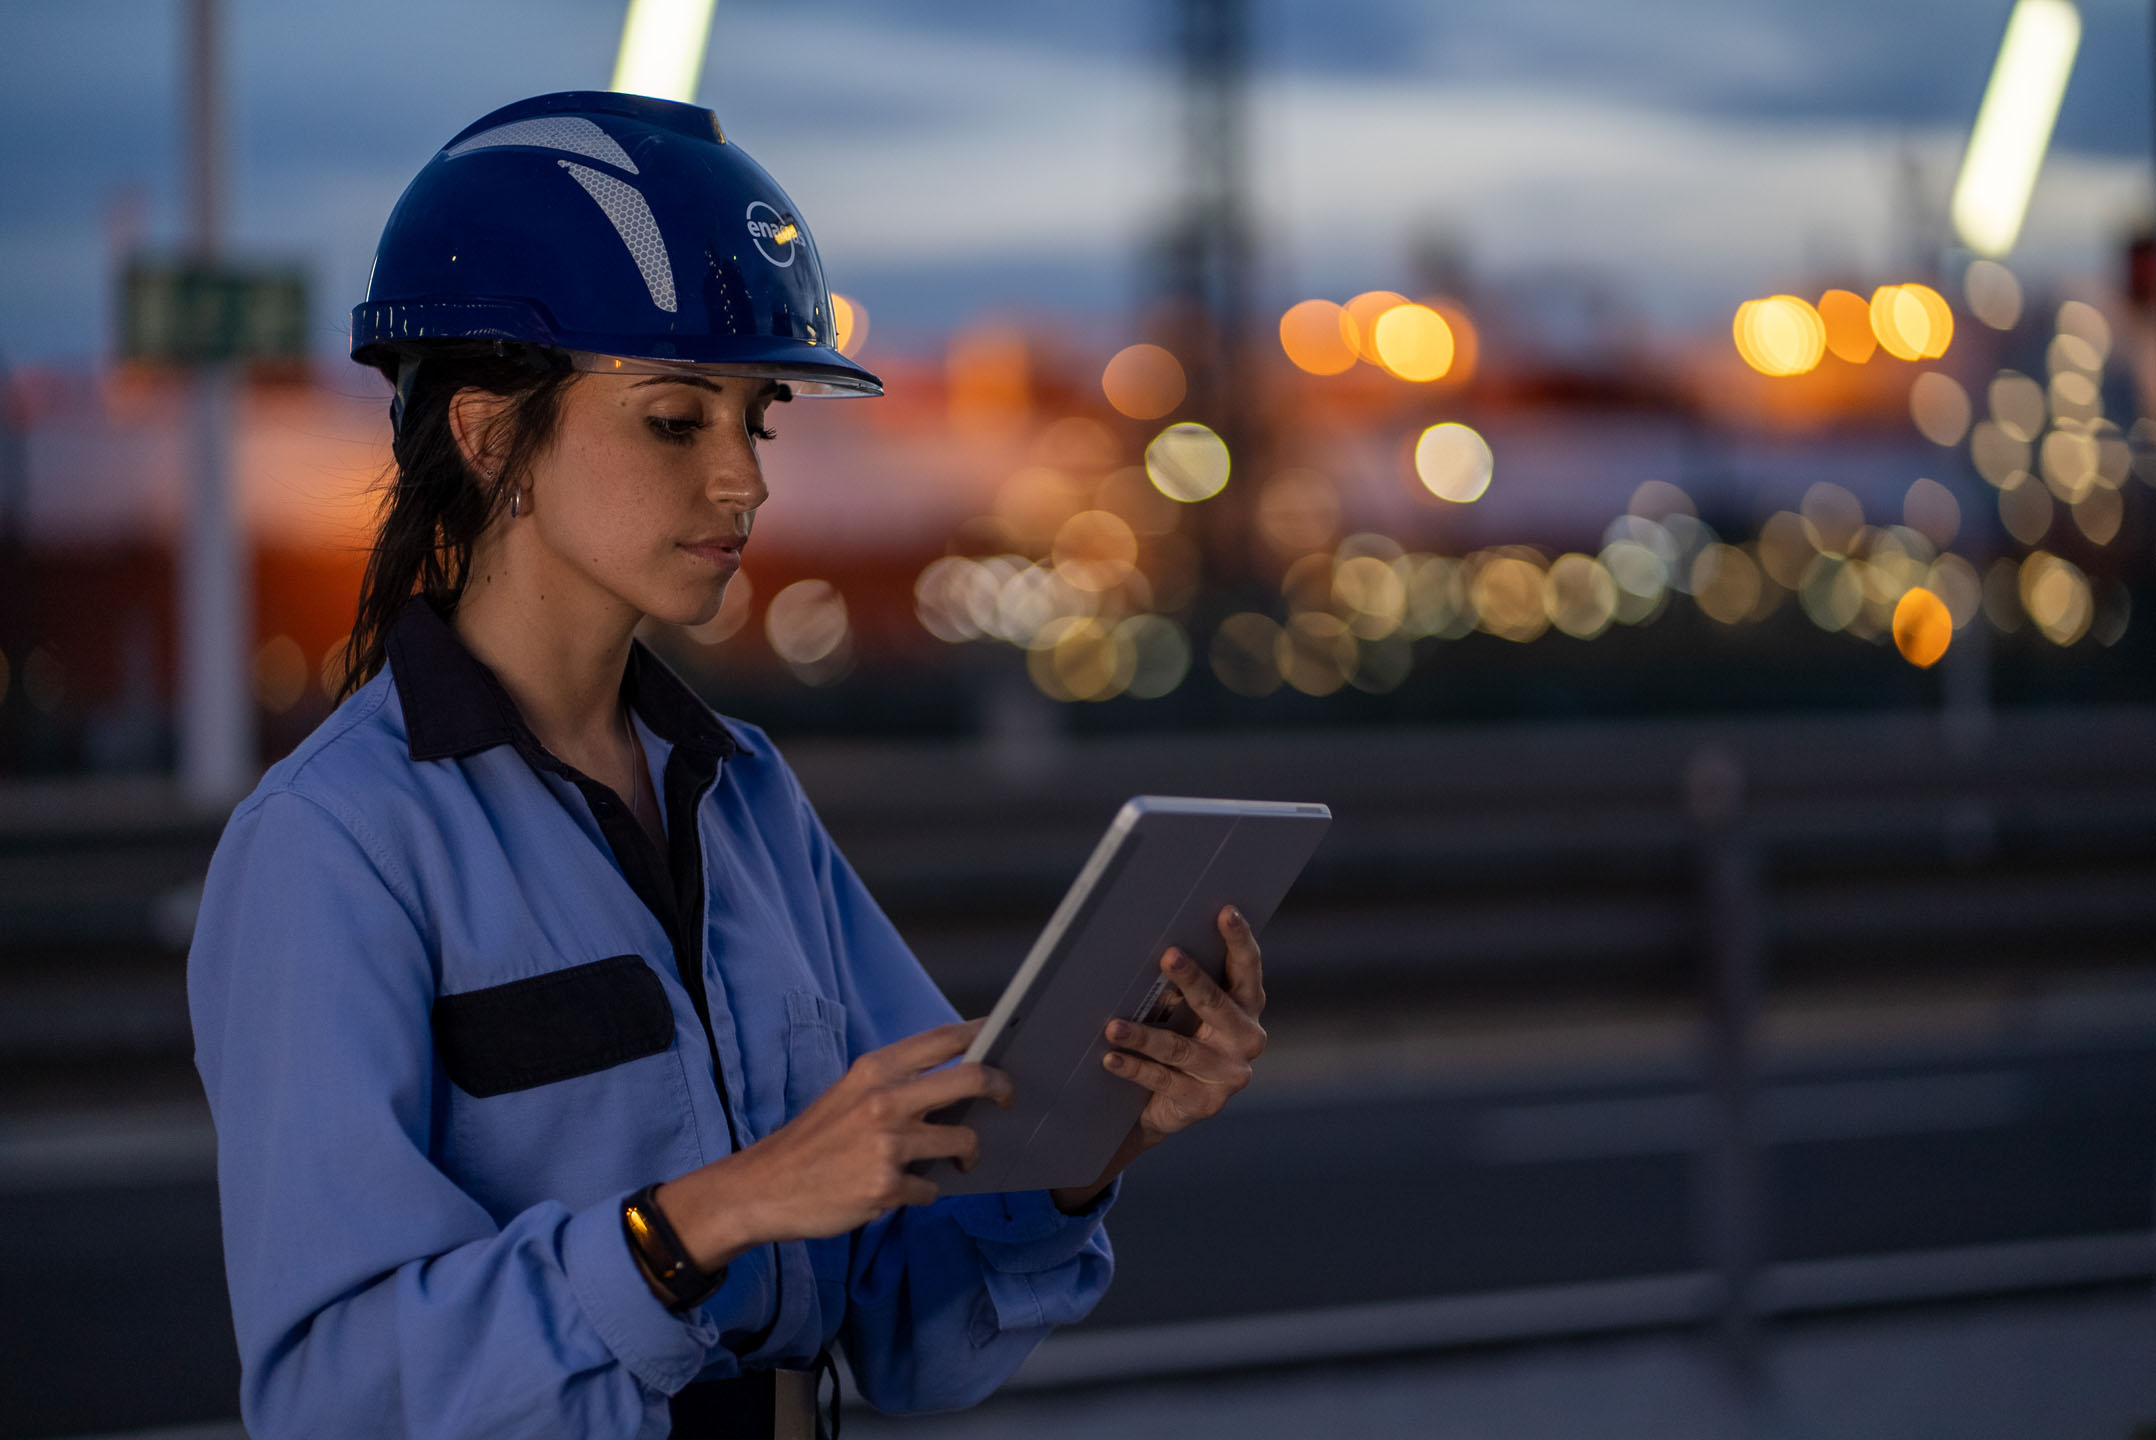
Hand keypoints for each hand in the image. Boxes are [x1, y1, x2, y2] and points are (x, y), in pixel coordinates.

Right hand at [655, 1018, 1011, 1271]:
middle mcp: (885, 1101)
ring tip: (951, 1161)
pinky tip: (897, 1190)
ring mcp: (888, 1145)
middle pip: (972, 1079)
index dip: (984, 1034)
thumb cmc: (811, 1141)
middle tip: (1008, 1100)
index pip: (944, 1039)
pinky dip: (922, 1193)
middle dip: (1002, 1088)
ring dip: (965, 1156)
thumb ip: (896, 1085)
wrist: (761, 1188)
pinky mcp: (885, 1188)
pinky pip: (931, 1190)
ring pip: (963, 1143)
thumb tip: (954, 1081)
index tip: (1005, 1037)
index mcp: (875, 1070)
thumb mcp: (849, 1094)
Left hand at [1050, 904, 1267, 1210]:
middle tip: (1168, 955)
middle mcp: (1247, 1038)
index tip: (1226, 912)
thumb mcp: (1181, 1010)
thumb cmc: (1174, 1038)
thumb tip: (1146, 945)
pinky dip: (1134, 1068)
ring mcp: (1229, 1074)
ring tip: (1112, 1026)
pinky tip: (1110, 1058)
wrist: (1164, 1107)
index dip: (1239, 940)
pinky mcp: (1205, 1103)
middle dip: (1192, 979)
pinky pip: (1163, 1081)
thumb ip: (1178, 985)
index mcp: (1247, 1006)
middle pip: (1217, 1004)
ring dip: (1144, 1036)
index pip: (1247, 968)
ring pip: (1181, 1048)